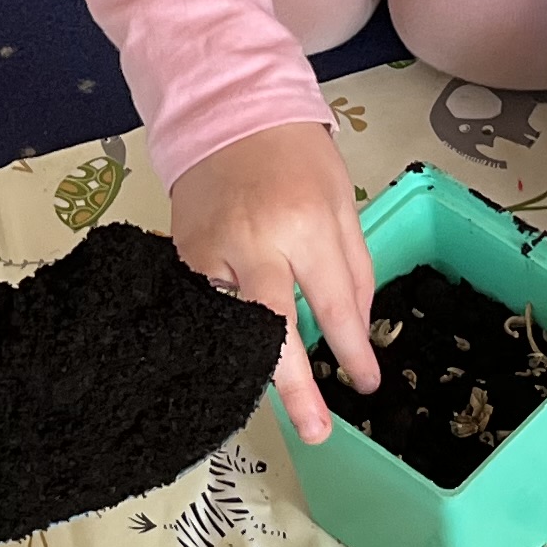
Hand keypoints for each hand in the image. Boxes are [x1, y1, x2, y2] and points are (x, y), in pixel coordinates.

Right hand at [166, 119, 378, 438]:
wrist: (227, 114)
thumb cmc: (294, 155)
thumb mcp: (342, 202)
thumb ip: (353, 267)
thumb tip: (356, 329)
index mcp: (307, 225)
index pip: (335, 306)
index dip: (351, 354)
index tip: (365, 384)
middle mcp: (256, 244)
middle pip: (277, 330)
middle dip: (297, 388)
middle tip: (316, 432)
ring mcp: (211, 252)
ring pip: (232, 327)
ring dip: (252, 369)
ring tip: (274, 410)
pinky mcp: (181, 256)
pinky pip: (204, 309)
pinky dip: (220, 337)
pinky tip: (234, 364)